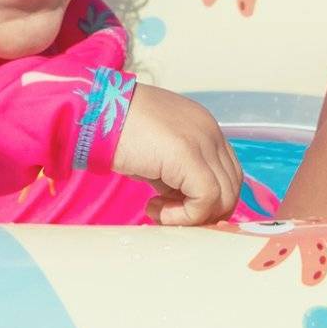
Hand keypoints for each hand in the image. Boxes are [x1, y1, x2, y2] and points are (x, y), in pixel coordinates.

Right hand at [114, 85, 242, 225]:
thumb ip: (176, 175)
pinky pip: (206, 199)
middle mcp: (211, 132)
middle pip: (231, 186)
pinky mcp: (188, 155)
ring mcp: (203, 141)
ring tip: (157, 210)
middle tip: (168, 214)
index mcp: (205, 128)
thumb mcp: (156, 155)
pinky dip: (184, 216)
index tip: (175, 207)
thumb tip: (183, 204)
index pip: (227, 173)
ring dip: (191, 215)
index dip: (207, 199)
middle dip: (203, 211)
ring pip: (223, 196)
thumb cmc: (116, 132)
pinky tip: (153, 207)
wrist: (94, 112)